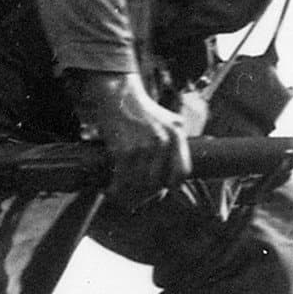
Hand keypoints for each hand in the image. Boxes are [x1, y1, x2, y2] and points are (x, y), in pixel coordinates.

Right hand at [68, 71, 189, 202]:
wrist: (118, 95)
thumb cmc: (143, 110)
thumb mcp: (170, 120)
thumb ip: (178, 142)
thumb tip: (179, 171)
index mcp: (176, 136)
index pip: (182, 172)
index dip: (172, 186)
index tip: (162, 190)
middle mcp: (163, 143)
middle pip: (158, 182)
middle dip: (147, 194)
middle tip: (137, 197)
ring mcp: (144, 148)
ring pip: (140, 184)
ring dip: (129, 195)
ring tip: (122, 196)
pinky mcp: (124, 151)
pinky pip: (122, 179)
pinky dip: (115, 189)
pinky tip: (110, 190)